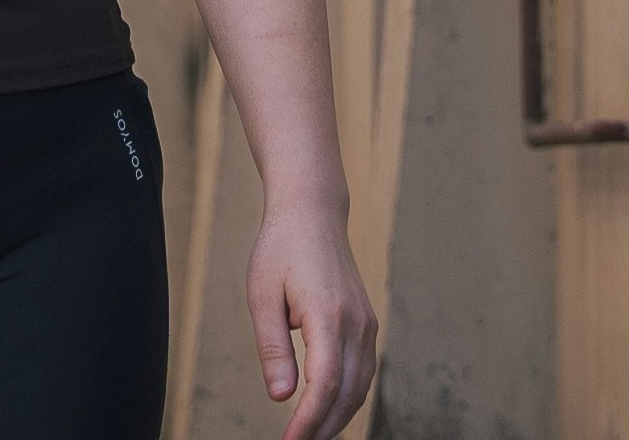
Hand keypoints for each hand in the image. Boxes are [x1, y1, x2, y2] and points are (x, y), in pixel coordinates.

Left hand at [250, 198, 376, 438]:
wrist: (313, 212)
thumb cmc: (281, 248)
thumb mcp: (262, 295)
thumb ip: (273, 348)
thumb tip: (281, 397)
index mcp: (328, 314)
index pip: (324, 385)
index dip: (307, 422)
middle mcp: (355, 322)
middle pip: (347, 394)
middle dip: (322, 429)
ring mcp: (366, 323)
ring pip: (360, 388)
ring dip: (337, 418)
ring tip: (309, 437)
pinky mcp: (366, 322)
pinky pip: (363, 372)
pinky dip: (348, 398)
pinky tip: (328, 411)